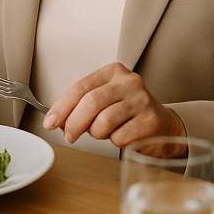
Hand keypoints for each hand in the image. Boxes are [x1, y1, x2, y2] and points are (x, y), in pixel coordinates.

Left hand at [42, 62, 184, 147]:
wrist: (162, 125)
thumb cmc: (128, 112)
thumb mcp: (105, 99)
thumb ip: (81, 104)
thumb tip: (56, 119)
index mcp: (114, 72)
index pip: (81, 87)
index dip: (62, 107)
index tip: (50, 122)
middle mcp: (129, 82)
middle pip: (91, 103)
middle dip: (74, 123)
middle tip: (70, 135)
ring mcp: (142, 101)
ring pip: (104, 122)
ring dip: (97, 134)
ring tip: (104, 133)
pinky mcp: (150, 121)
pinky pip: (119, 137)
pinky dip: (114, 142)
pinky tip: (122, 135)